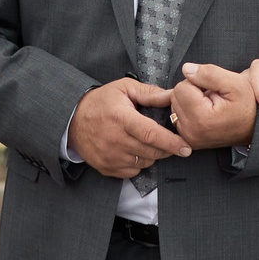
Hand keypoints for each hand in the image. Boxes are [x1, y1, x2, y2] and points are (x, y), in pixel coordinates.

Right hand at [69, 78, 190, 179]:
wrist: (72, 120)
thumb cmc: (100, 102)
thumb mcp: (123, 88)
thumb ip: (149, 93)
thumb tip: (171, 96)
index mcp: (122, 119)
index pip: (151, 134)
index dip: (171, 142)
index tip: (186, 148)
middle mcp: (115, 140)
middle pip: (152, 151)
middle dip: (167, 149)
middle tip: (172, 142)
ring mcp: (110, 157)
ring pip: (145, 162)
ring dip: (153, 154)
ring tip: (147, 141)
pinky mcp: (107, 168)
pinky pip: (133, 171)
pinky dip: (140, 162)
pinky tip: (135, 150)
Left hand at [171, 63, 258, 149]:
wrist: (255, 127)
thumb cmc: (248, 105)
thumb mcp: (235, 83)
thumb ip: (209, 73)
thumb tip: (186, 69)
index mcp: (201, 119)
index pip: (181, 87)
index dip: (197, 81)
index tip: (213, 89)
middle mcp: (191, 132)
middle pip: (175, 97)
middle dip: (192, 91)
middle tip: (213, 96)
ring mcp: (189, 138)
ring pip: (175, 105)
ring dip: (190, 100)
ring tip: (210, 105)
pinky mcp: (188, 140)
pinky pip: (177, 115)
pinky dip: (188, 110)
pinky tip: (204, 111)